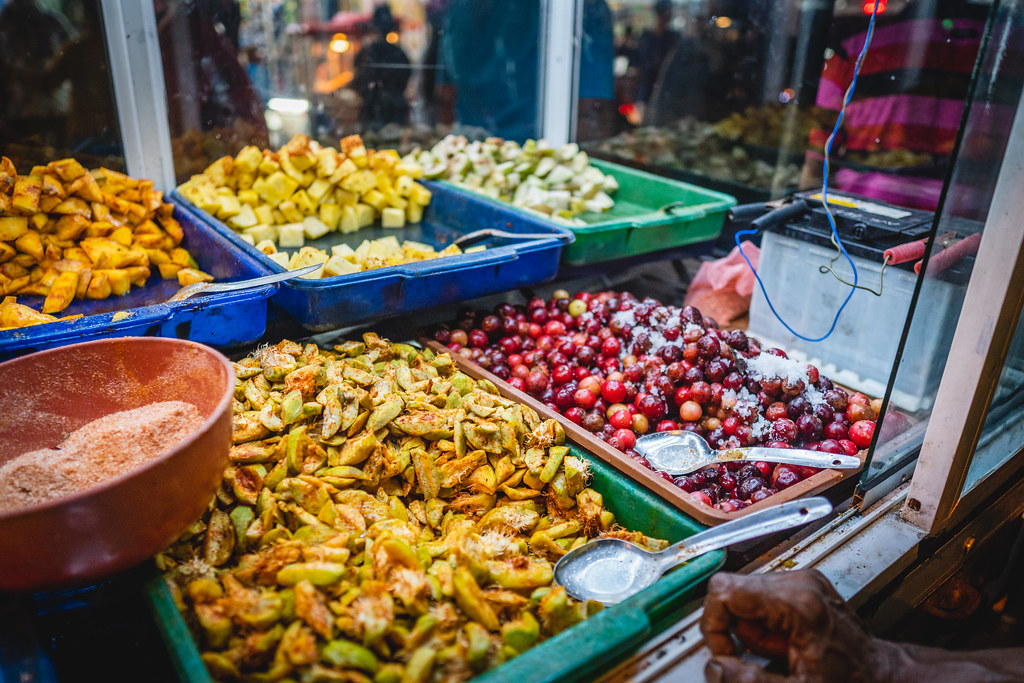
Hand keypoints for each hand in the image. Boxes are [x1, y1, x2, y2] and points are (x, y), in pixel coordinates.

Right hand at [700, 570, 895, 681]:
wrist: (883, 675)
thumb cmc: (851, 680)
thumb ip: (750, 681)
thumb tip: (716, 668)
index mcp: (797, 603)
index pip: (725, 590)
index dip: (713, 624)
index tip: (726, 652)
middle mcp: (799, 582)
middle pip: (733, 591)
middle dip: (735, 629)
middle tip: (757, 657)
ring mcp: (803, 580)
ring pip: (745, 593)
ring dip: (751, 628)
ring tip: (779, 652)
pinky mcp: (804, 585)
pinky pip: (763, 597)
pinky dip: (765, 622)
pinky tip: (785, 643)